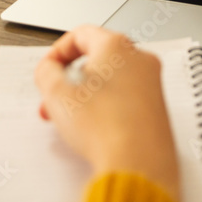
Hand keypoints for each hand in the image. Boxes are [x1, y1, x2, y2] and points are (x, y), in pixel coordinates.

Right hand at [34, 25, 179, 199]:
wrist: (138, 166)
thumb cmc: (106, 129)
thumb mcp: (57, 96)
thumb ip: (46, 73)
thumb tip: (48, 69)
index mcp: (118, 46)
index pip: (81, 35)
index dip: (57, 53)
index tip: (49, 70)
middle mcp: (140, 59)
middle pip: (95, 59)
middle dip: (68, 80)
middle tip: (53, 99)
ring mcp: (152, 83)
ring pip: (109, 80)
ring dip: (83, 96)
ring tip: (68, 120)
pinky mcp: (156, 106)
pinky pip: (124, 97)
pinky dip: (104, 106)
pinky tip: (91, 129)